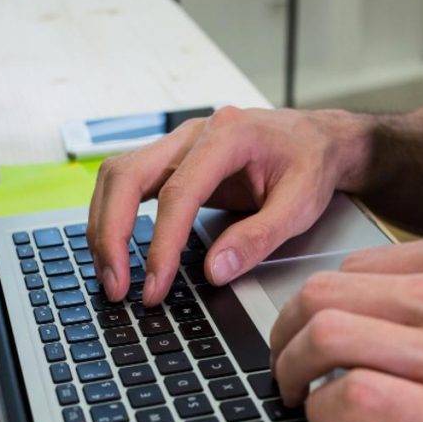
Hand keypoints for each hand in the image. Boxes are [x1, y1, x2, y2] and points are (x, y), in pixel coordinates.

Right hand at [87, 106, 365, 303]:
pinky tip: (116, 251)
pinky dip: (113, 218)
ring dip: (104, 228)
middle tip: (116, 287)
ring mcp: (177, 145)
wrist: (318, 140)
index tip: (155, 285)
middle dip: (111, 235)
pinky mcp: (171, 161)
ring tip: (111, 277)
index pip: (177, 192)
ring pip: (116, 177)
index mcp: (228, 135)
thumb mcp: (300, 205)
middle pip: (127, 176)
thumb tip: (214, 272)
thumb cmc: (311, 165)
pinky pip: (126, 184)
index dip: (160, 244)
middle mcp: (193, 134)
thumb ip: (258, 238)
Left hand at [270, 233, 422, 421]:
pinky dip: (320, 413)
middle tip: (282, 365)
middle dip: (285, 333)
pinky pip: (352, 397)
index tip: (305, 330)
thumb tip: (391, 311)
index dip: (315, 303)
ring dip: (290, 371)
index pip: (356, 266)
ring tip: (294, 397)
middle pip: (324, 293)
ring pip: (327, 335)